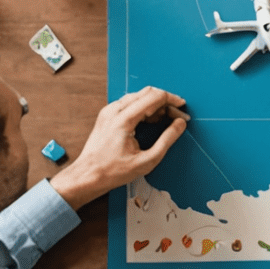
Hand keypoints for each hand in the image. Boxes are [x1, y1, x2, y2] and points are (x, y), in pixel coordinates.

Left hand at [50, 87, 188, 207]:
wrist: (86, 176)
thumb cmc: (112, 171)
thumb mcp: (147, 161)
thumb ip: (167, 140)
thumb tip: (180, 124)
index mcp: (124, 119)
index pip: (154, 97)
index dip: (172, 100)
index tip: (182, 109)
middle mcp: (114, 111)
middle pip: (147, 92)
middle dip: (165, 101)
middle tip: (176, 115)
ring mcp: (109, 111)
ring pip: (138, 96)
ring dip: (155, 104)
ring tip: (165, 119)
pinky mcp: (107, 115)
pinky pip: (129, 102)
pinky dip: (143, 107)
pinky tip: (150, 120)